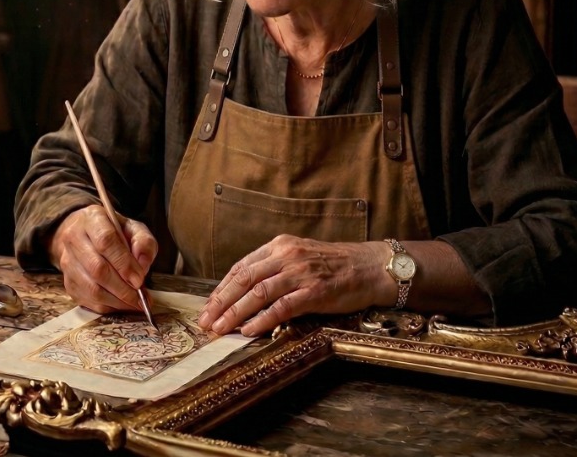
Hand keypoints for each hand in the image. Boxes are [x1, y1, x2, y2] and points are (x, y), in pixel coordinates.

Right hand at [48, 205, 157, 312]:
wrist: (83, 233)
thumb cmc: (113, 231)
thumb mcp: (133, 228)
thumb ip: (144, 243)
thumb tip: (143, 266)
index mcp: (92, 219)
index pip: (106, 242)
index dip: (124, 263)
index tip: (140, 280)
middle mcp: (74, 238)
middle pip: (97, 269)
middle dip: (123, 288)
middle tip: (141, 298)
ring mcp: (67, 261)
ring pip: (91, 288)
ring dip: (116, 300)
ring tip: (135, 303)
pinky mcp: (67, 281)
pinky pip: (87, 300)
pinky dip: (108, 306)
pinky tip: (121, 304)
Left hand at [197, 235, 390, 336]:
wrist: (370, 266)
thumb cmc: (334, 264)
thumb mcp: (299, 256)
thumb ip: (273, 268)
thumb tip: (244, 290)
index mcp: (279, 246)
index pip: (241, 267)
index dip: (222, 288)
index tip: (208, 306)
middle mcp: (286, 256)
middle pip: (244, 279)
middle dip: (221, 302)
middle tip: (206, 320)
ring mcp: (300, 273)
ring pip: (259, 293)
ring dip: (236, 313)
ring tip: (221, 329)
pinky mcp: (315, 292)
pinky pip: (282, 307)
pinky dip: (263, 319)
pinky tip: (249, 330)